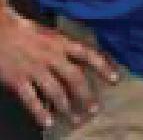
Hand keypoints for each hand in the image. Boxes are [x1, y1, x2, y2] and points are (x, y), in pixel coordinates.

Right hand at [0, 9, 118, 128]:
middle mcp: (51, 56)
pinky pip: (31, 98)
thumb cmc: (28, 31)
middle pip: (74, 78)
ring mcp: (34, 68)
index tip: (115, 80)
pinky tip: (48, 122)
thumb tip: (88, 61)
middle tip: (94, 110)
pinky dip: (40, 112)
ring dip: (67, 107)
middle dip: (86, 95)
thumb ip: (68, 48)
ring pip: (55, 91)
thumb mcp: (53, 35)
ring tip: (75, 119)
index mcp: (61, 42)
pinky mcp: (17, 79)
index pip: (88, 54)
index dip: (103, 67)